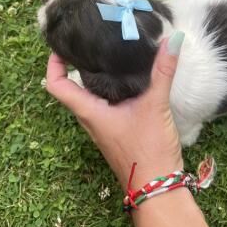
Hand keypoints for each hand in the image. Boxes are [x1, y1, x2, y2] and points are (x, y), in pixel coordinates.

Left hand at [46, 32, 184, 189]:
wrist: (158, 187)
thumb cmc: (148, 150)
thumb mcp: (155, 105)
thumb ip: (163, 71)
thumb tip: (172, 39)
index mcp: (89, 111)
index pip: (57, 85)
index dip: (54, 63)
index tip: (62, 45)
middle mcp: (91, 117)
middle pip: (72, 86)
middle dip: (76, 63)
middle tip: (89, 41)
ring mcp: (103, 124)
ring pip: (90, 94)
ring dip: (94, 74)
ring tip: (107, 52)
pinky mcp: (116, 128)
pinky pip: (106, 102)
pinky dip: (111, 86)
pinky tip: (128, 75)